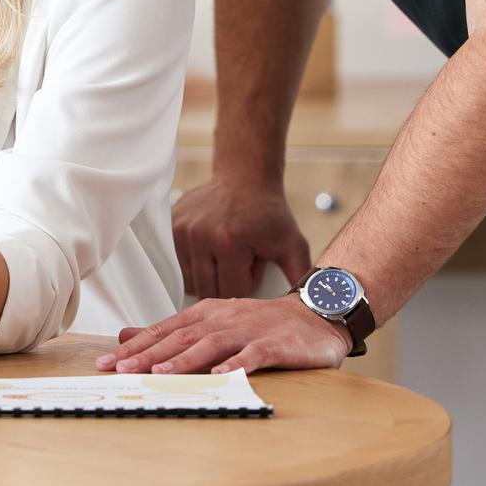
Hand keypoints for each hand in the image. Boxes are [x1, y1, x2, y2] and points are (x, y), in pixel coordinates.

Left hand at [95, 294, 351, 375]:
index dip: (135, 346)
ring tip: (160, 374)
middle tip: (120, 368)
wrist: (313, 315)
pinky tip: (221, 375)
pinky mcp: (274, 345)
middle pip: (180, 337)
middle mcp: (222, 319)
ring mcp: (248, 331)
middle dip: (148, 354)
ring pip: (210, 345)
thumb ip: (173, 331)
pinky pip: (253, 356)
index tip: (107, 361)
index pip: (163, 330)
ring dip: (184, 360)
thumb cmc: (260, 323)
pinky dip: (236, 365)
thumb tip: (128, 335)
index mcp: (205, 314)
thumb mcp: (213, 321)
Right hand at [171, 176, 310, 298]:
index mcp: (229, 242)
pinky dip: (194, 265)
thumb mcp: (292, 244)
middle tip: (241, 260)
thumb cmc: (269, 213)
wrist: (244, 177)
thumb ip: (301, 277)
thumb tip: (316, 308)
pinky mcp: (169, 226)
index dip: (248, 283)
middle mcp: (199, 236)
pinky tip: (209, 250)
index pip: (232, 293)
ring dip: (209, 276)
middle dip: (227, 282)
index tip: (256, 263)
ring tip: (225, 256)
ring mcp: (181, 231)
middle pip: (208, 291)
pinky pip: (178, 264)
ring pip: (190, 281)